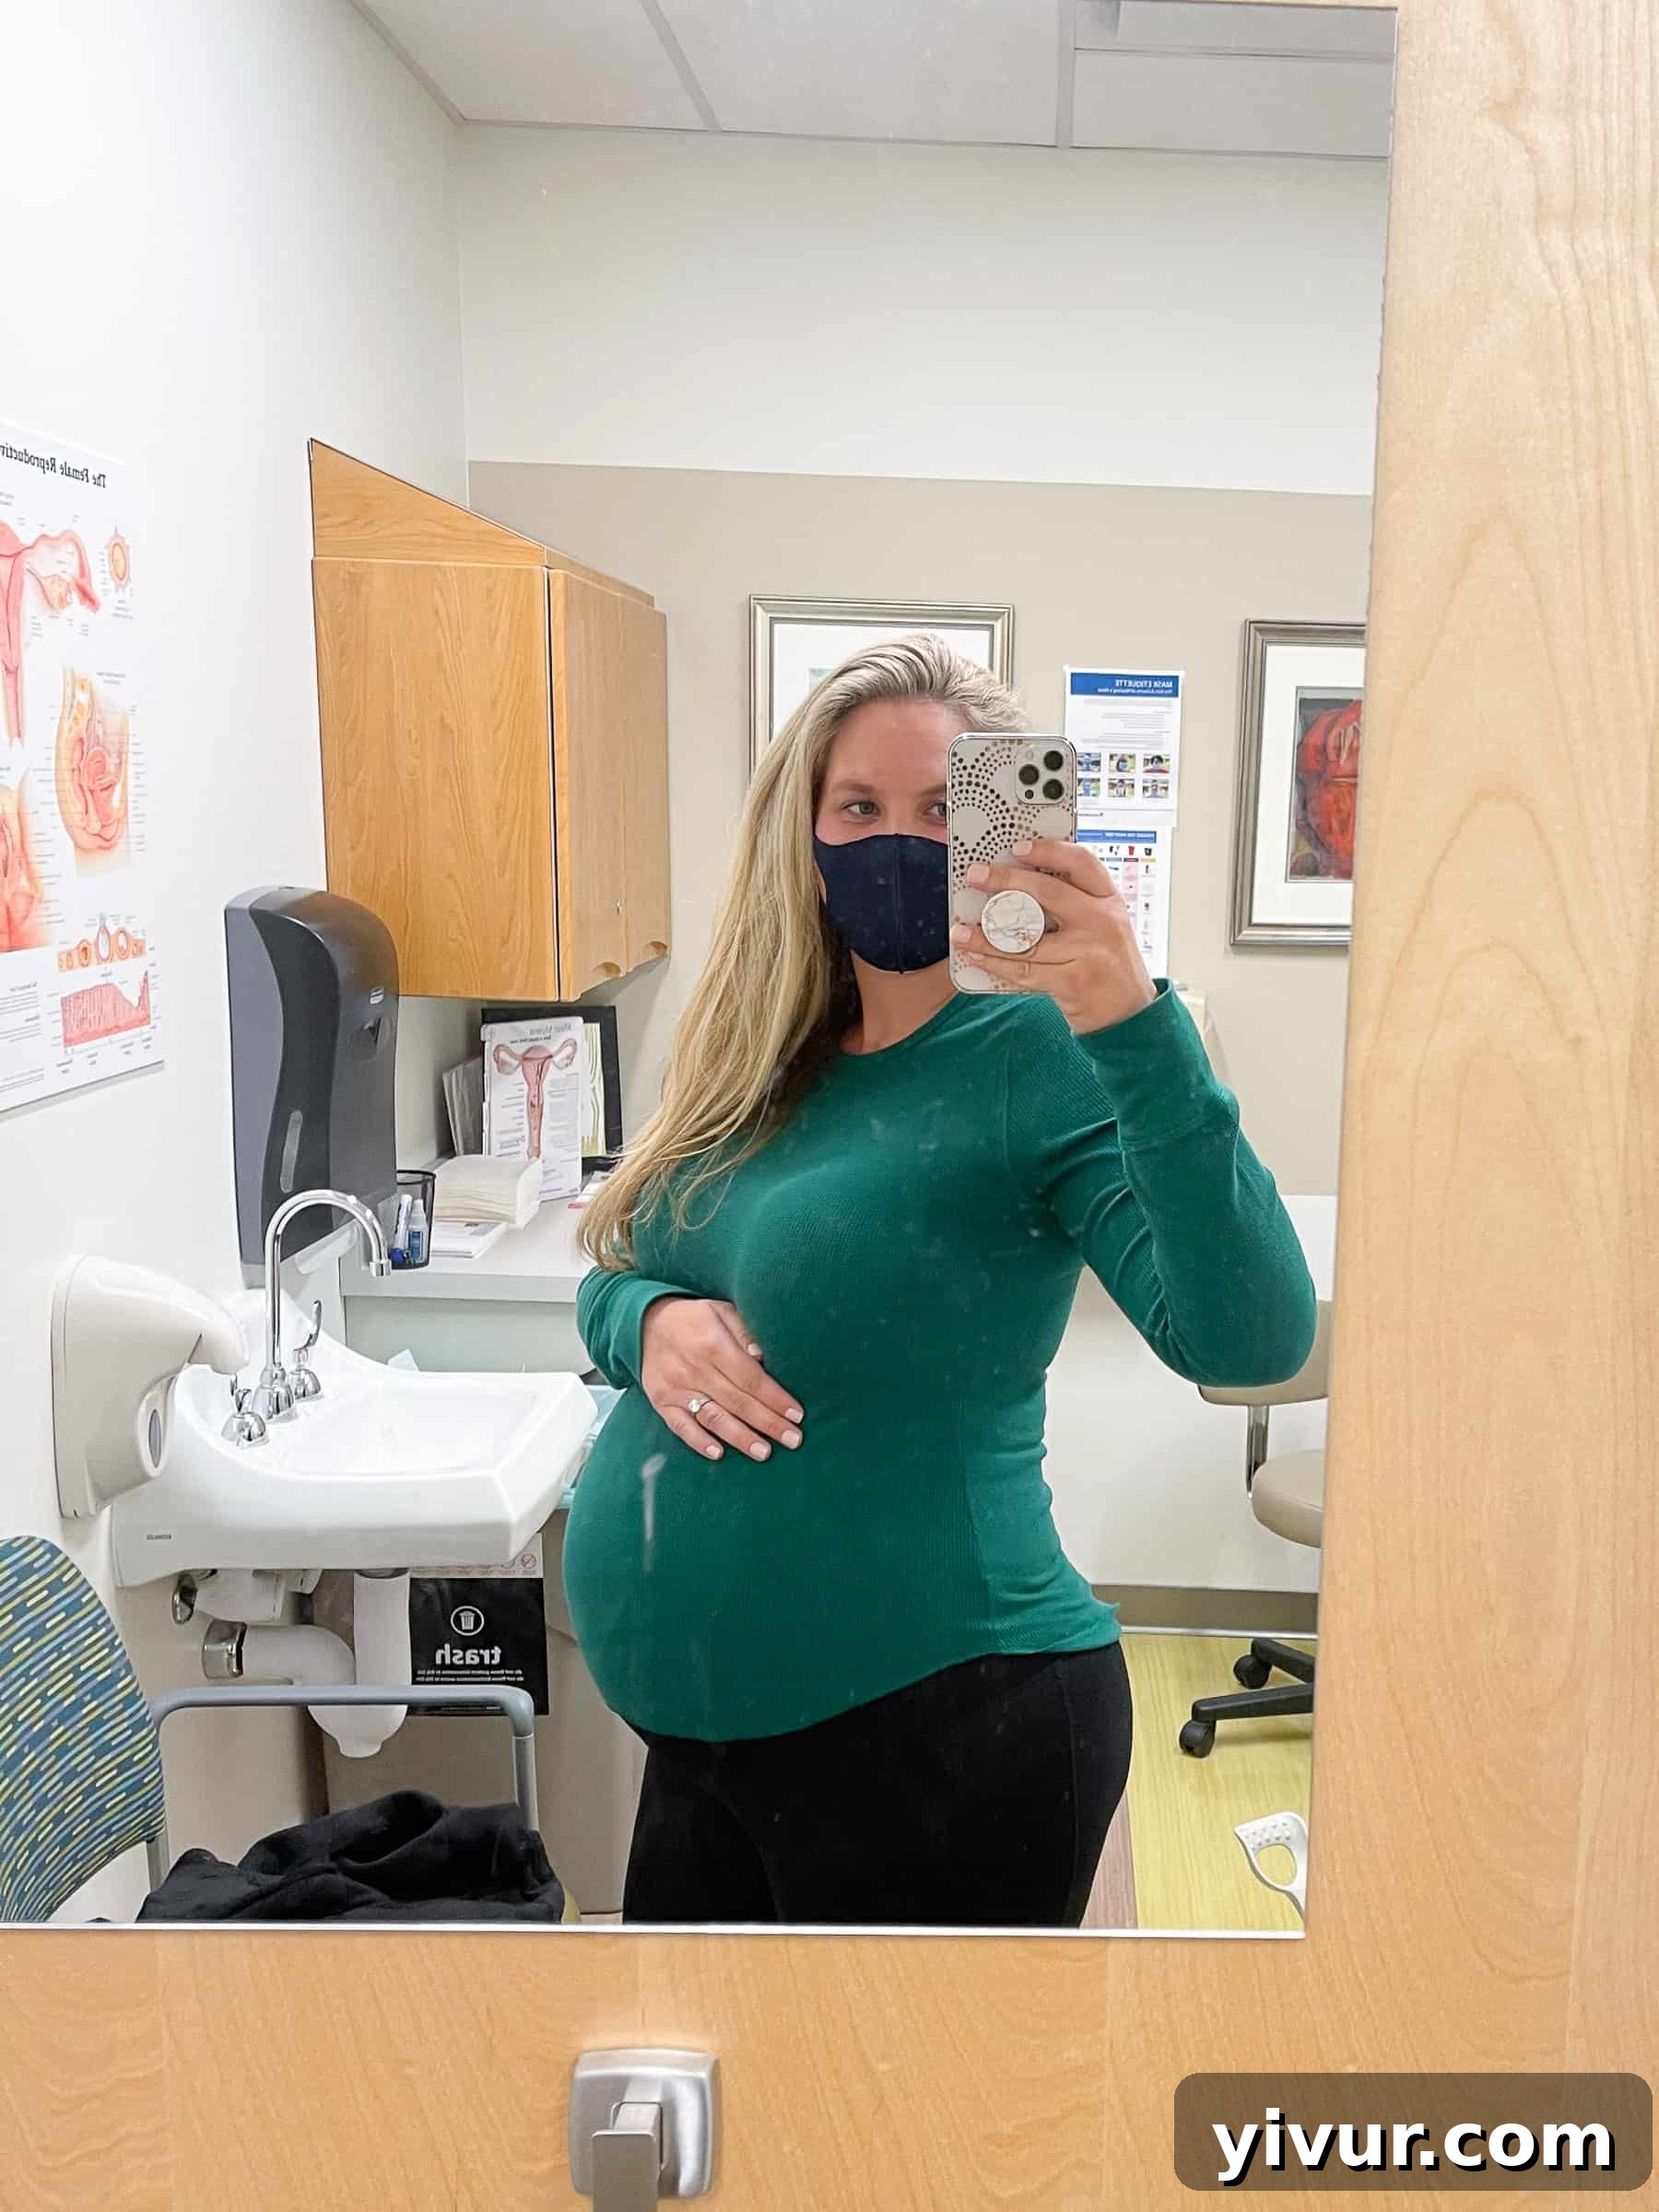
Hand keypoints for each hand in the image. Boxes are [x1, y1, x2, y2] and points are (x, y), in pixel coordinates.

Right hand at [639, 1297, 804, 1464]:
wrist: (645, 1323)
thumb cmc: (693, 1318)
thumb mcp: (721, 1310)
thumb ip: (744, 1332)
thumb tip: (763, 1358)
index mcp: (713, 1345)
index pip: (751, 1378)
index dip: (775, 1398)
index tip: (796, 1415)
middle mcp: (694, 1369)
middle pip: (737, 1402)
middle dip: (768, 1423)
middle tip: (793, 1440)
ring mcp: (676, 1388)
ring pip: (713, 1417)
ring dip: (740, 1437)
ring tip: (764, 1452)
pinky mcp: (662, 1402)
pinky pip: (680, 1426)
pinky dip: (699, 1441)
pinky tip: (718, 1454)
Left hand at [950, 837, 1156, 1033]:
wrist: (1129, 1013)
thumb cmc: (1109, 964)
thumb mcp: (1106, 924)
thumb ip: (1075, 902)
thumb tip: (1021, 883)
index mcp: (1109, 900)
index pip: (1082, 862)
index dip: (1049, 851)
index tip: (1019, 847)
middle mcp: (1102, 921)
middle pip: (1048, 892)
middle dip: (1006, 881)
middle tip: (977, 876)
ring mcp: (1088, 951)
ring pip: (1027, 937)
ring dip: (986, 934)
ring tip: (960, 931)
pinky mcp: (1072, 981)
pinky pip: (1024, 969)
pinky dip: (995, 963)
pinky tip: (976, 957)